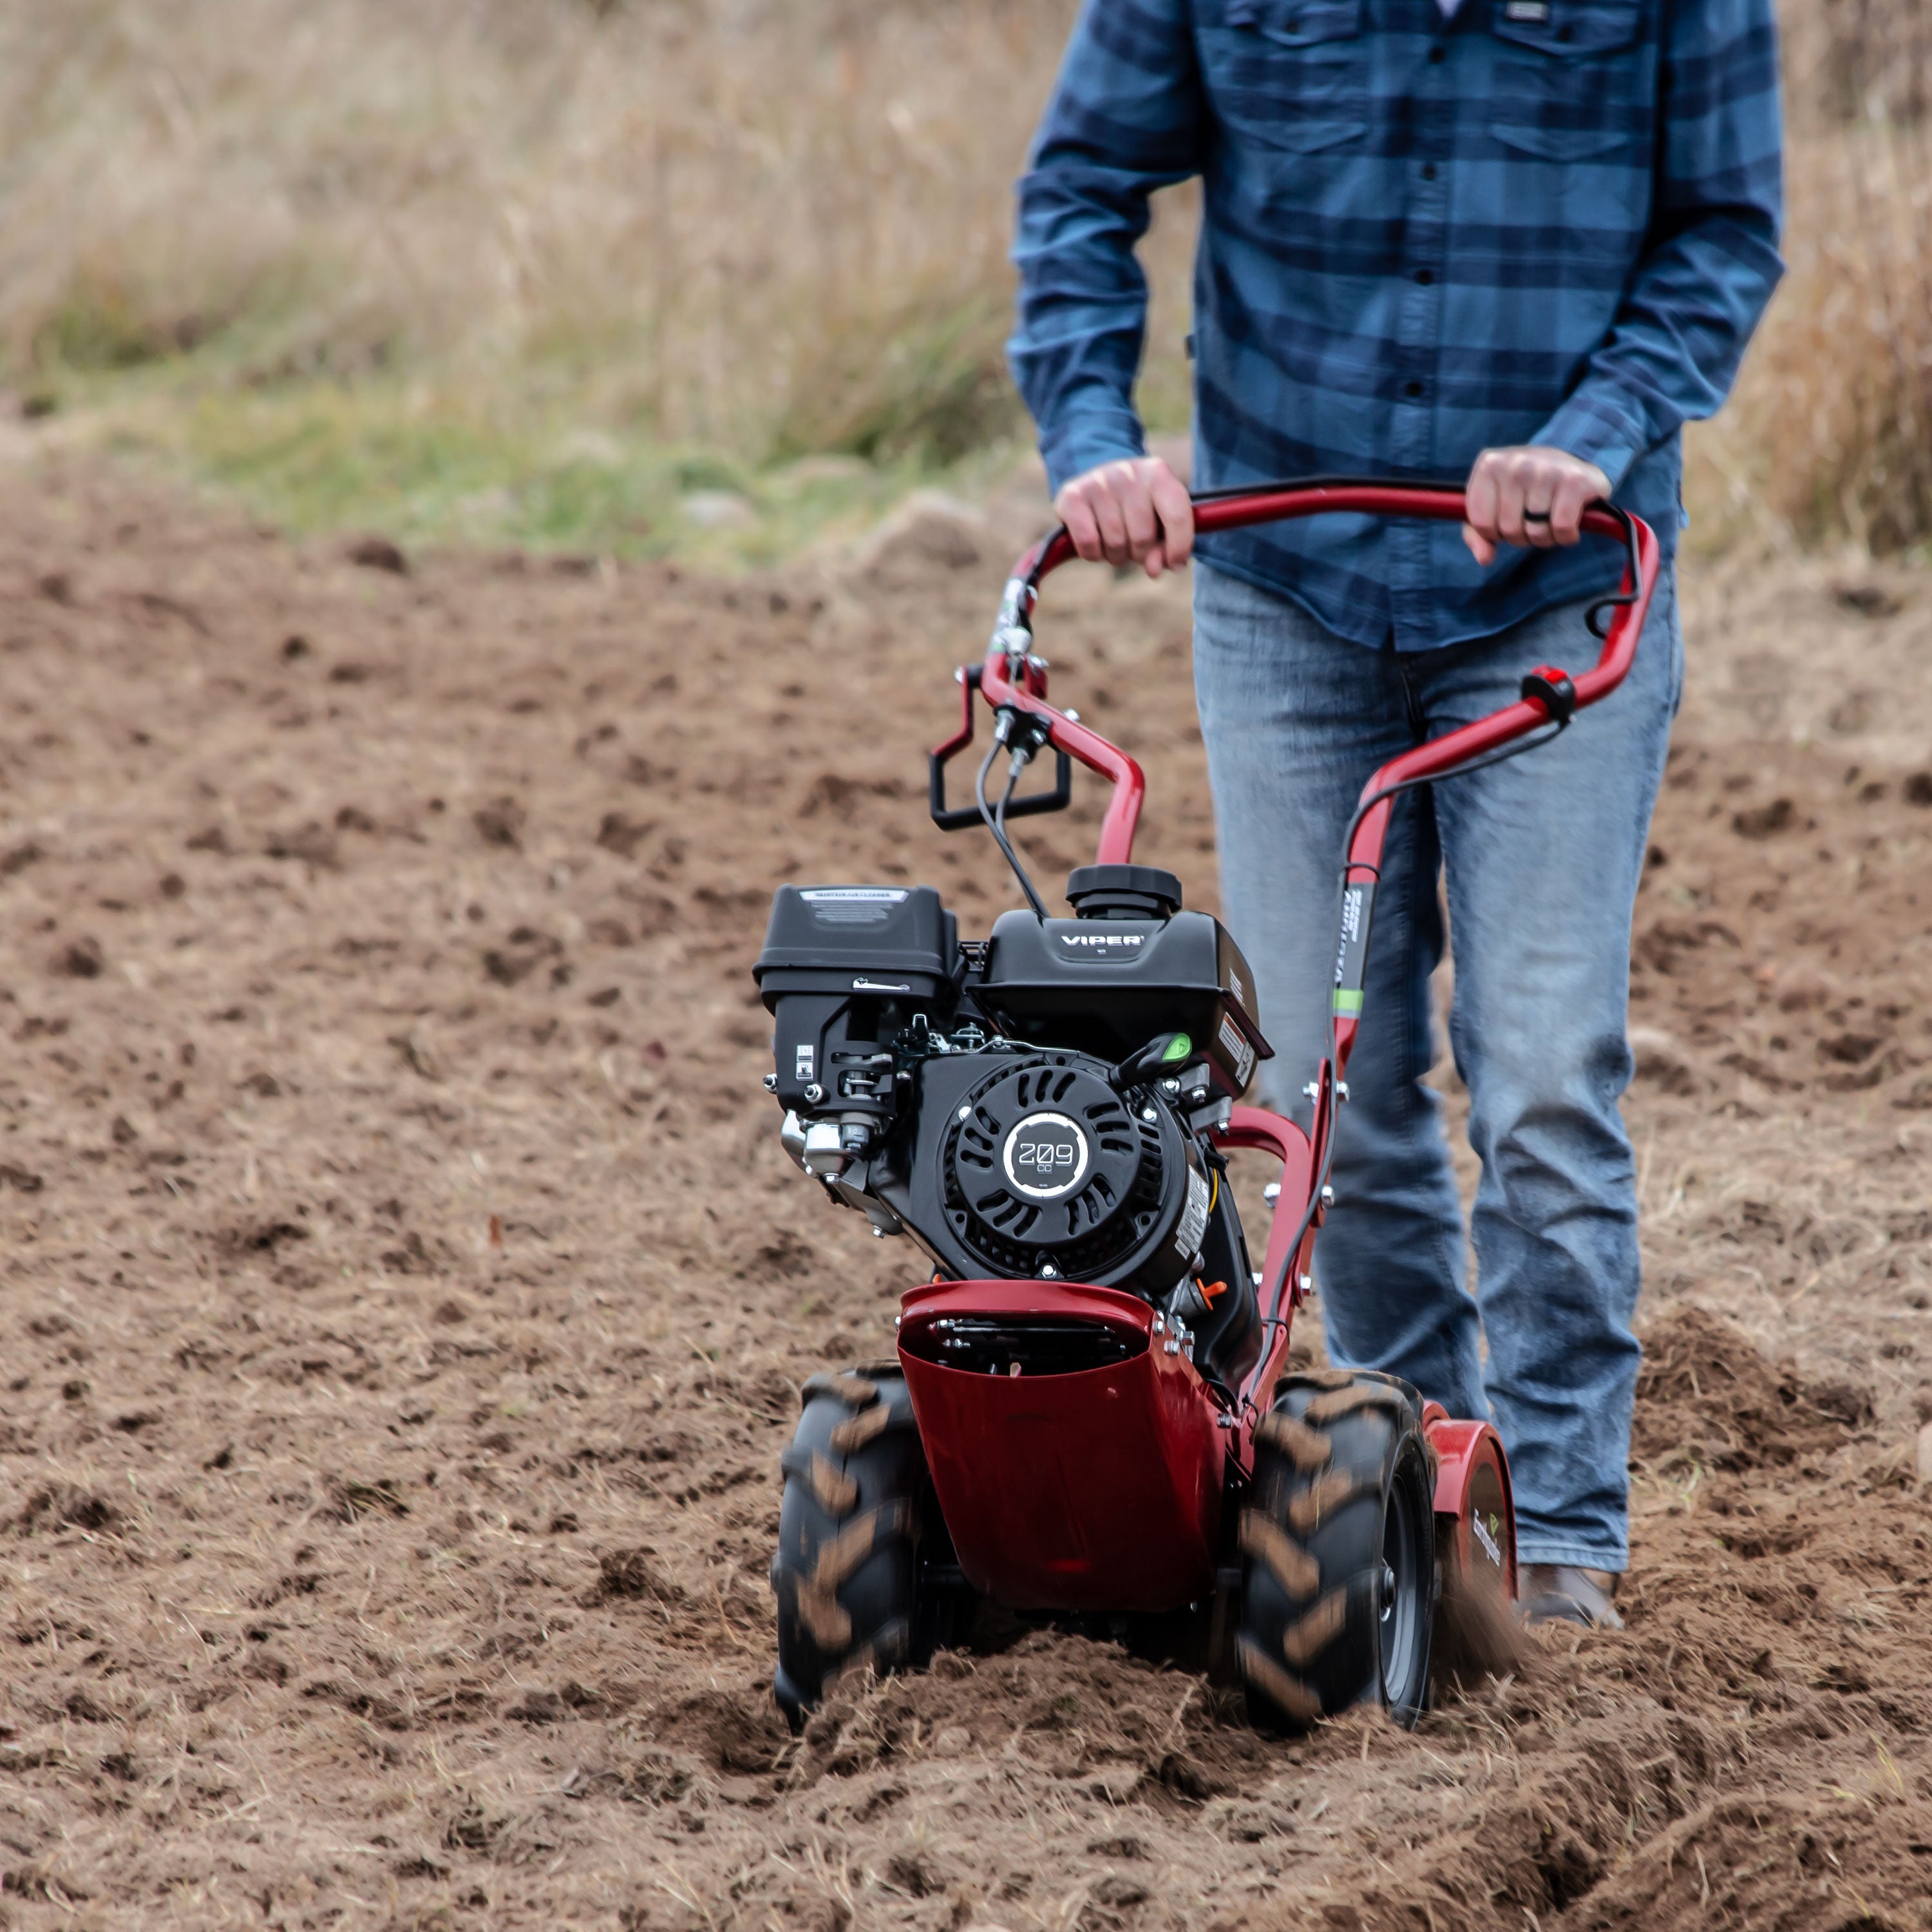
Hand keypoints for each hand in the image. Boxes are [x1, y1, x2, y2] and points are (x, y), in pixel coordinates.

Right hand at [1053, 456, 1193, 578]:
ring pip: (1115, 542)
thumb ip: (1165, 549)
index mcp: (1158, 474)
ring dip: (1115, 555)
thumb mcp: (1158, 524)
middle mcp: (1128, 472)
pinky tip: (1094, 542)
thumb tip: (1153, 569)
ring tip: (1113, 540)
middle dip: (1139, 553)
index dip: (1179, 548)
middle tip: (1132, 543)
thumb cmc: (1134, 511)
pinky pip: (1088, 542)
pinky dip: (1092, 554)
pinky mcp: (1071, 495)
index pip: (1177, 516)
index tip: (1174, 564)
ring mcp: (1098, 481)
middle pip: (1142, 537)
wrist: (1095, 487)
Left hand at [1462, 447, 1610, 565]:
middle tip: (1535, 519)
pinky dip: (1566, 536)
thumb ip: (1478, 534)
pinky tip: (1571, 521)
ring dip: (1546, 537)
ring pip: (1536, 531)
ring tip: (1552, 518)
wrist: (1577, 468)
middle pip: (1509, 529)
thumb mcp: (1494, 505)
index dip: (1495, 533)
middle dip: (1522, 536)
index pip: (1481, 523)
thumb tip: (1485, 558)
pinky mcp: (1575, 480)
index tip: (1508, 519)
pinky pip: (1561, 528)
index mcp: (1489, 465)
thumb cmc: (1528, 491)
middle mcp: (1516, 462)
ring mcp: (1545, 469)